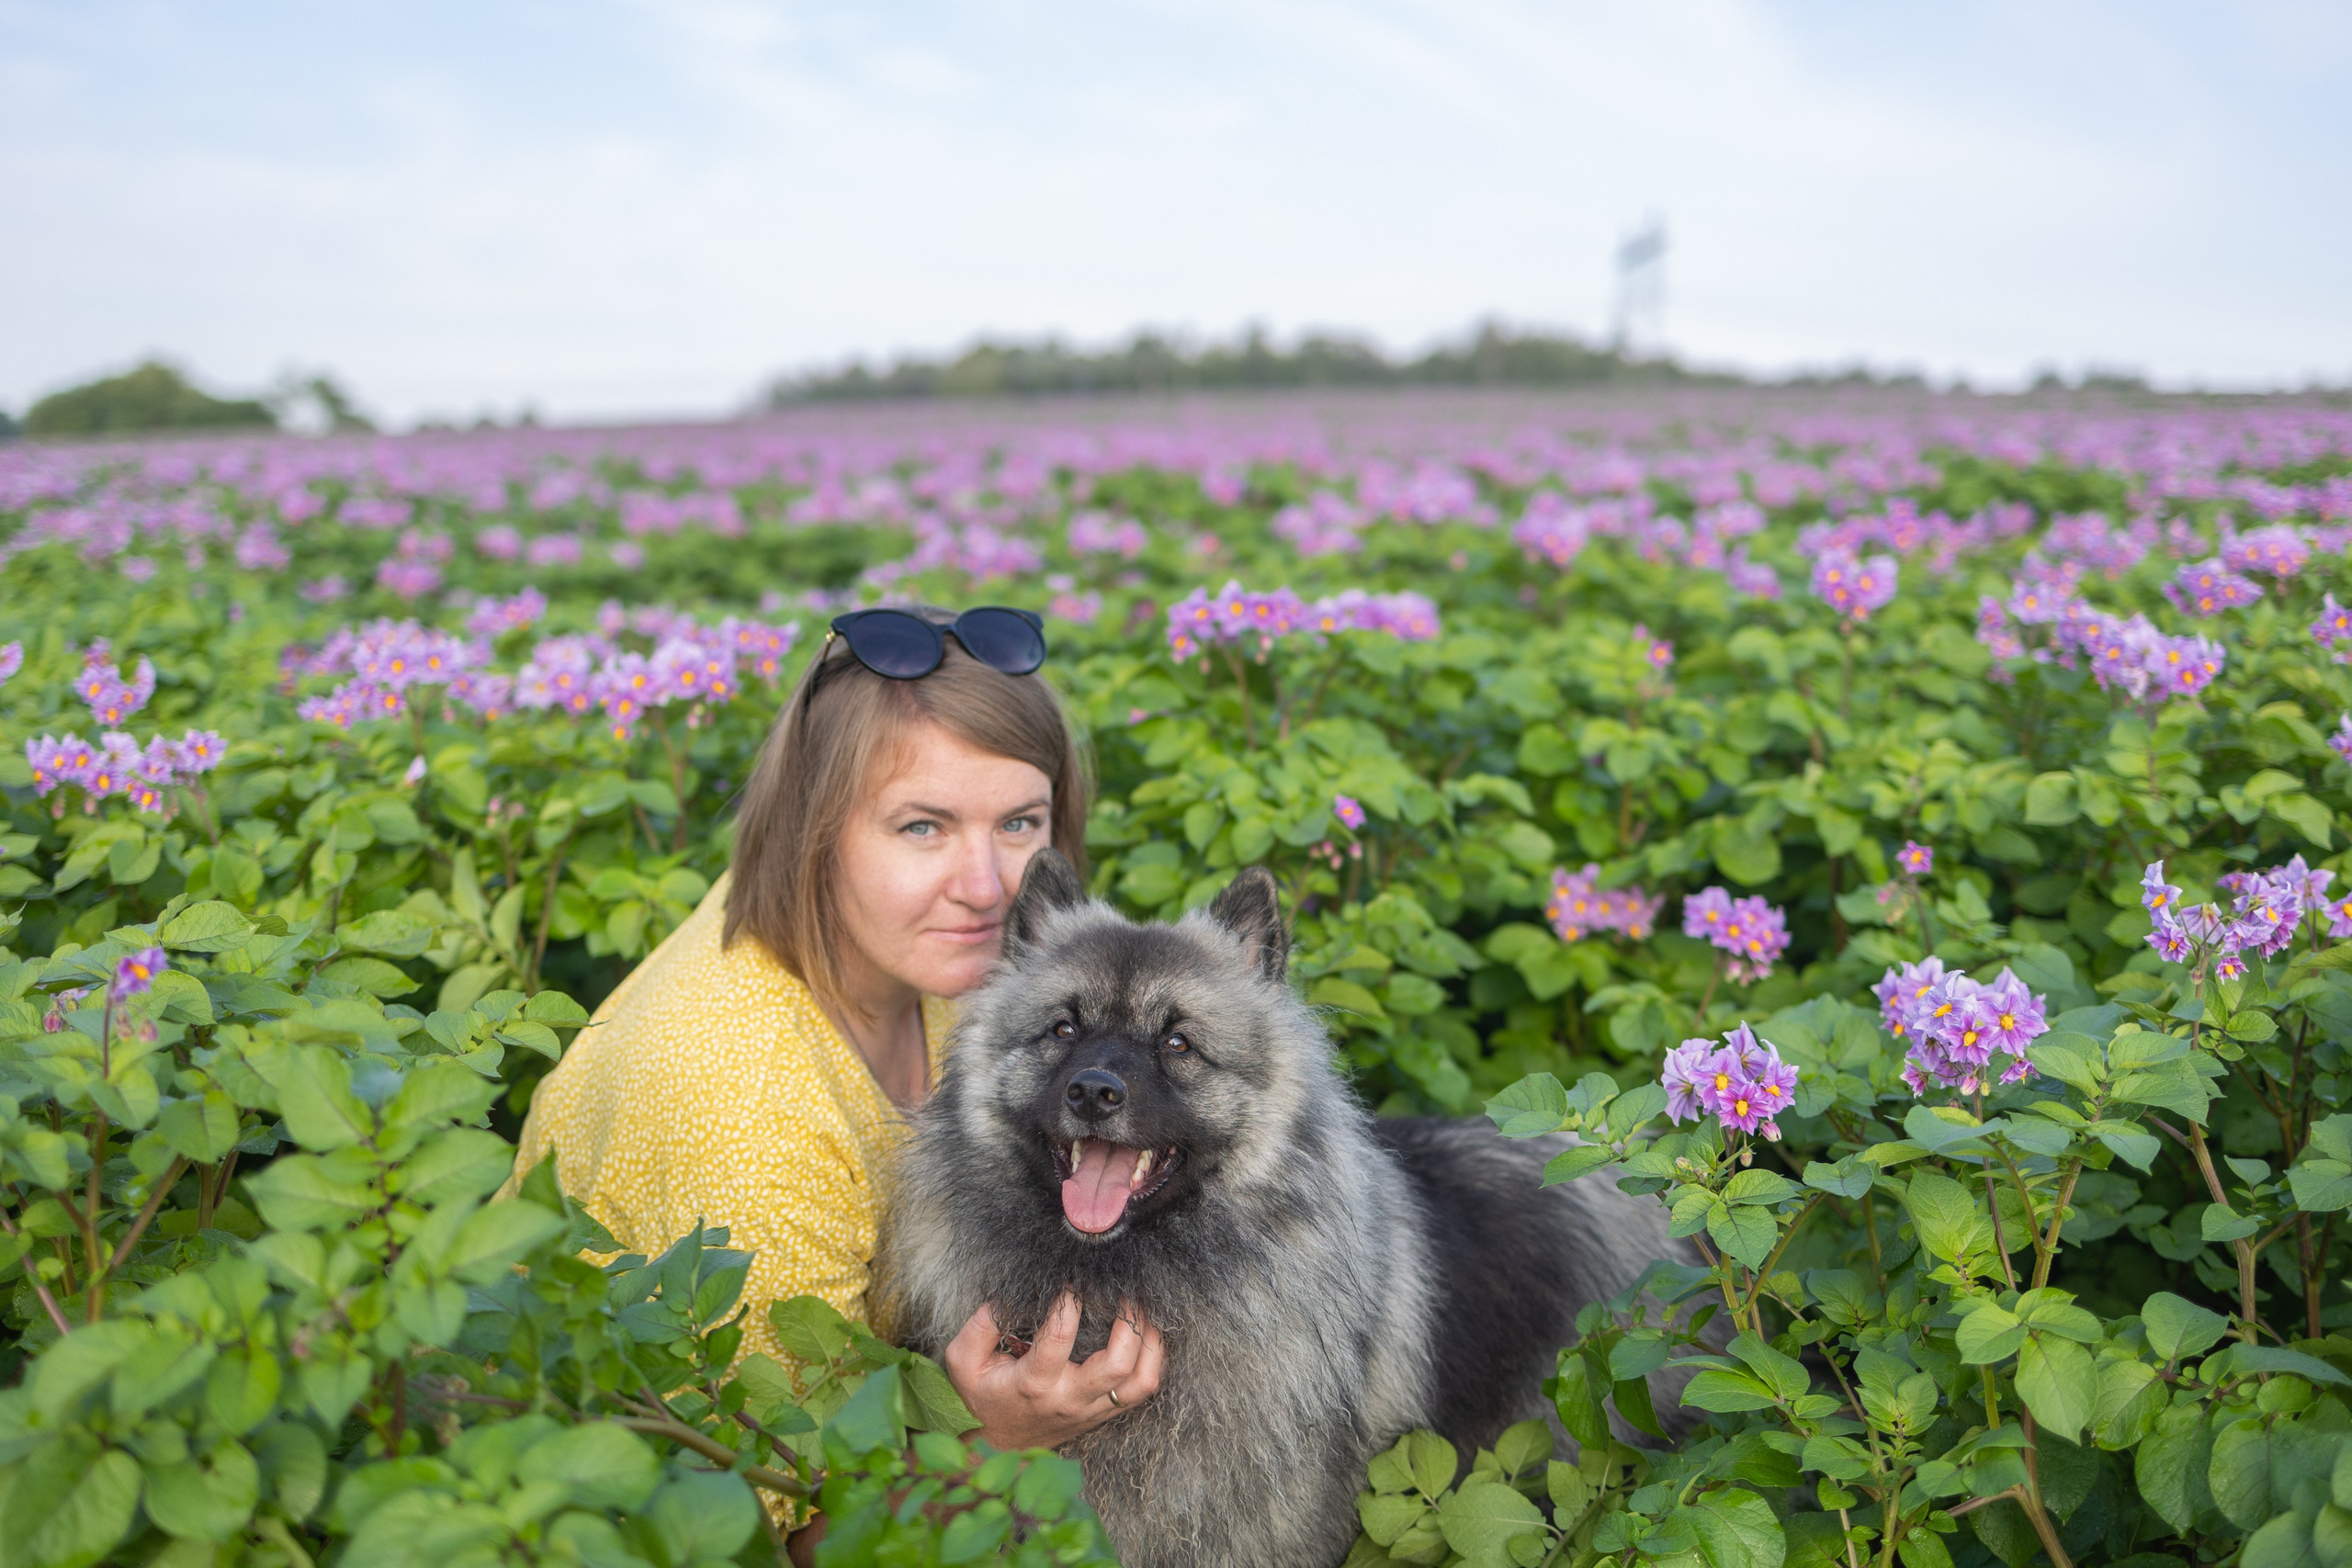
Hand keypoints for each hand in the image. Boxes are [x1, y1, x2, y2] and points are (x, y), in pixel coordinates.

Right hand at [944, 1292, 1163, 1451]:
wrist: (995, 1447)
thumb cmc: (980, 1397)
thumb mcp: (963, 1360)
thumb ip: (982, 1324)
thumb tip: (1009, 1293)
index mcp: (1034, 1383)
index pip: (1060, 1337)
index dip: (1069, 1301)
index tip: (1071, 1277)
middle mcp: (1070, 1398)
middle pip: (1118, 1364)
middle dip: (1129, 1321)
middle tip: (1126, 1290)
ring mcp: (1091, 1409)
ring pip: (1141, 1382)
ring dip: (1151, 1343)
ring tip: (1145, 1310)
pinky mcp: (1103, 1413)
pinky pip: (1143, 1391)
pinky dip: (1153, 1360)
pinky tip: (1147, 1335)